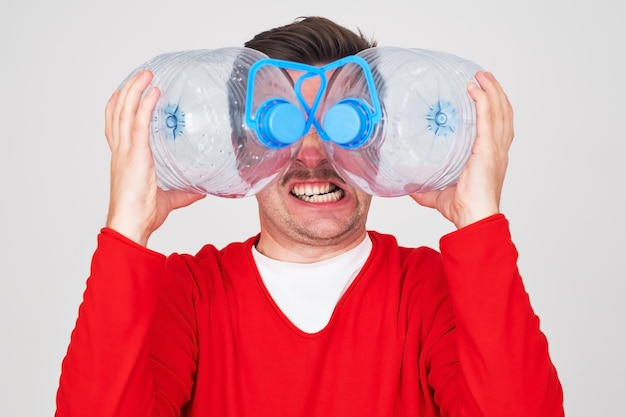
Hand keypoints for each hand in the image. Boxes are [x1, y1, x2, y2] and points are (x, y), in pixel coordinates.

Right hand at [104, 70, 204, 245]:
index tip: (121, 94)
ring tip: (146, 75)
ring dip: (136, 90)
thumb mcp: (168, 200)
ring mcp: (126, 151)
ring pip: (125, 112)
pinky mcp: (135, 154)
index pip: (116, 128)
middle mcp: (121, 152)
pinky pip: (139, 123)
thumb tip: (201, 191)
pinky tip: (154, 92)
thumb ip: (184, 193)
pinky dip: (145, 105)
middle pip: (118, 113)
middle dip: (128, 91)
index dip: (116, 109)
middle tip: (140, 76)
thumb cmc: (142, 215)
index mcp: (124, 160)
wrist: (131, 224)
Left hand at [410, 71, 513, 228]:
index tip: (484, 95)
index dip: (493, 109)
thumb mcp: (439, 195)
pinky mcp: (488, 148)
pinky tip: (475, 88)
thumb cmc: (465, 209)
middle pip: (503, 114)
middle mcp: (498, 151)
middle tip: (483, 78)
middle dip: (495, 93)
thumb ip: (425, 190)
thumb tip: (408, 187)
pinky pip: (488, 118)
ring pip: (500, 111)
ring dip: (492, 90)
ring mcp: (495, 149)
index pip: (497, 127)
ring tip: (481, 76)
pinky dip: (483, 100)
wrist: (474, 218)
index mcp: (490, 158)